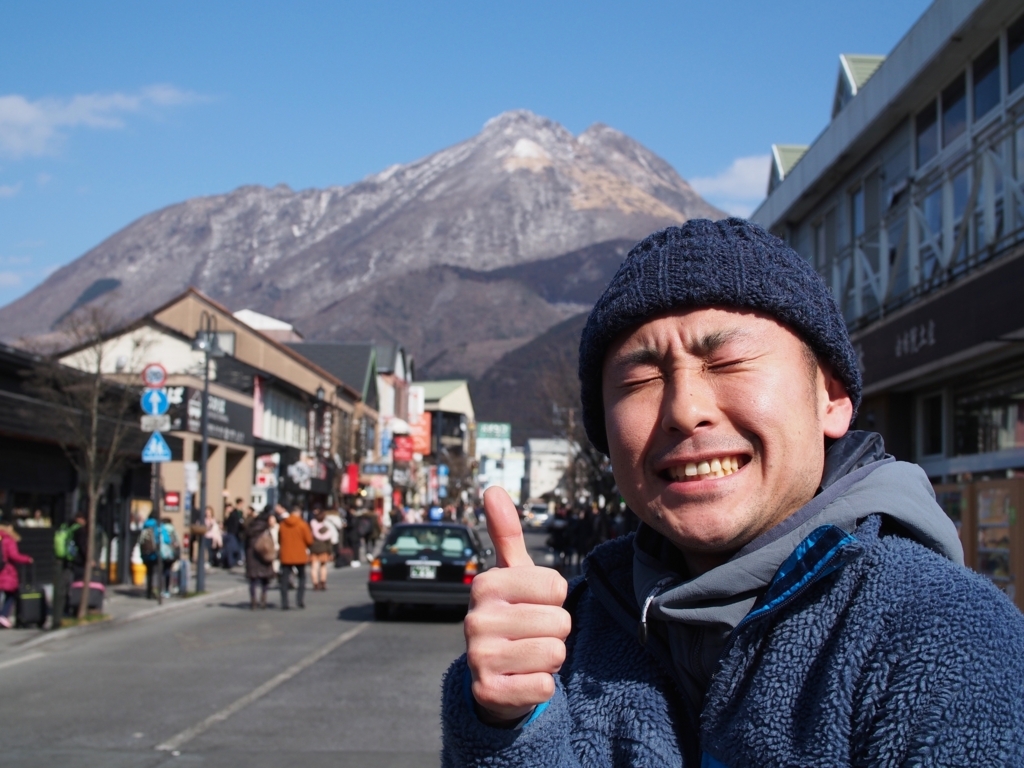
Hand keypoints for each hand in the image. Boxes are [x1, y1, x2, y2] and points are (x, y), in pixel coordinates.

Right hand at [465, 488, 569, 723]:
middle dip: (555, 631)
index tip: (532, 604)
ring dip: (549, 658)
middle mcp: (475, 619)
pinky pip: (545, 687)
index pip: (556, 585)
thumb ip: (505, 532)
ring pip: (555, 654)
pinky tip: (521, 679)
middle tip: (531, 634)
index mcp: (485, 584)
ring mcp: (479, 658)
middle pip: (560, 622)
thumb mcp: (511, 574)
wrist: (491, 674)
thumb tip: (492, 488)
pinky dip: (541, 686)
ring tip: (526, 654)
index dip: (554, 598)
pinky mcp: (488, 693)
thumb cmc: (511, 613)